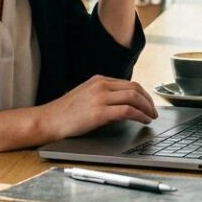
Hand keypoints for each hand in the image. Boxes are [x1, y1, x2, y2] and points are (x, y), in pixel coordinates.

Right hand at [38, 75, 157, 139]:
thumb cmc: (64, 112)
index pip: (129, 83)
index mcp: (99, 80)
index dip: (142, 94)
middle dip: (148, 100)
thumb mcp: (85, 95)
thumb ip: (102, 94)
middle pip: (135, 88)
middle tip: (153, 110)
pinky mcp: (99, 113)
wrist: (48, 120)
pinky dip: (140, 115)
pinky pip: (127, 111)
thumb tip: (122, 102)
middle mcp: (101, 86)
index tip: (148, 102)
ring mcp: (100, 98)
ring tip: (151, 117)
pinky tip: (143, 121)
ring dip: (147, 108)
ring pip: (134, 97)